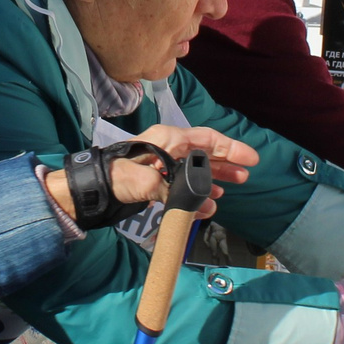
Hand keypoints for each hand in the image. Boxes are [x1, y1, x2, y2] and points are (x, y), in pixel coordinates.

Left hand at [37, 126, 258, 223]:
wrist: (93, 189)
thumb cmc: (116, 178)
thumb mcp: (145, 181)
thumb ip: (174, 191)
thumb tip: (200, 205)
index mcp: (167, 139)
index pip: (206, 139)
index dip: (230, 147)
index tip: (250, 159)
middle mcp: (169, 148)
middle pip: (205, 152)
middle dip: (226, 163)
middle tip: (245, 176)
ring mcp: (164, 164)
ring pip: (197, 168)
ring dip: (215, 178)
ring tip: (231, 188)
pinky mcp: (159, 179)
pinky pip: (185, 182)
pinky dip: (199, 191)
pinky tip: (209, 202)